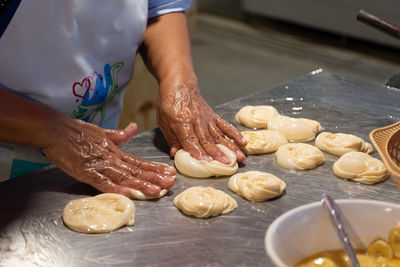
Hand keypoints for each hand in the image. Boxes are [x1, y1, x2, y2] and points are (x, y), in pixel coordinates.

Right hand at [42, 119, 175, 196]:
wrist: (55, 129)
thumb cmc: (77, 131)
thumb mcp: (103, 132)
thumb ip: (120, 135)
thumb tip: (134, 127)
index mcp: (115, 151)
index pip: (139, 162)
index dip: (154, 168)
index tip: (168, 173)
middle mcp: (110, 159)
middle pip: (136, 170)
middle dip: (154, 178)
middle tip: (170, 183)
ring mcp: (98, 166)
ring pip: (123, 177)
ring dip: (140, 184)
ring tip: (156, 190)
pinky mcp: (85, 172)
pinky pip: (102, 182)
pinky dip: (114, 188)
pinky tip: (127, 192)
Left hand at [157, 85, 246, 163]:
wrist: (179, 84)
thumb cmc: (169, 103)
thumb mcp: (163, 120)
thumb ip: (171, 138)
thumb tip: (175, 154)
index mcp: (181, 121)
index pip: (190, 139)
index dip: (197, 151)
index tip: (204, 162)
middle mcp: (196, 120)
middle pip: (207, 139)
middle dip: (217, 153)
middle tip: (226, 164)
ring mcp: (207, 118)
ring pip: (219, 135)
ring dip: (230, 147)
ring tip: (240, 158)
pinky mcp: (213, 116)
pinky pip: (226, 126)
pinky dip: (235, 134)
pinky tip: (243, 143)